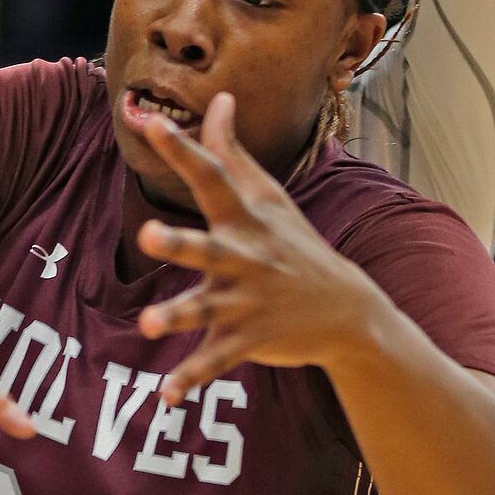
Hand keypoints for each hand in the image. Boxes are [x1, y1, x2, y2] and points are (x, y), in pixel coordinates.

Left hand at [133, 93, 379, 402]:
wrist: (347, 309)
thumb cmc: (293, 243)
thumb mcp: (267, 195)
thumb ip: (232, 150)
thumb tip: (219, 97)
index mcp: (242, 219)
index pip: (208, 176)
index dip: (181, 148)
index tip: (152, 122)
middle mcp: (241, 257)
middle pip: (203, 247)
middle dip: (177, 241)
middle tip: (146, 233)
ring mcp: (245, 300)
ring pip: (204, 308)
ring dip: (176, 316)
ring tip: (148, 325)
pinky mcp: (247, 339)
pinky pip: (215, 360)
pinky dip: (191, 379)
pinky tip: (166, 396)